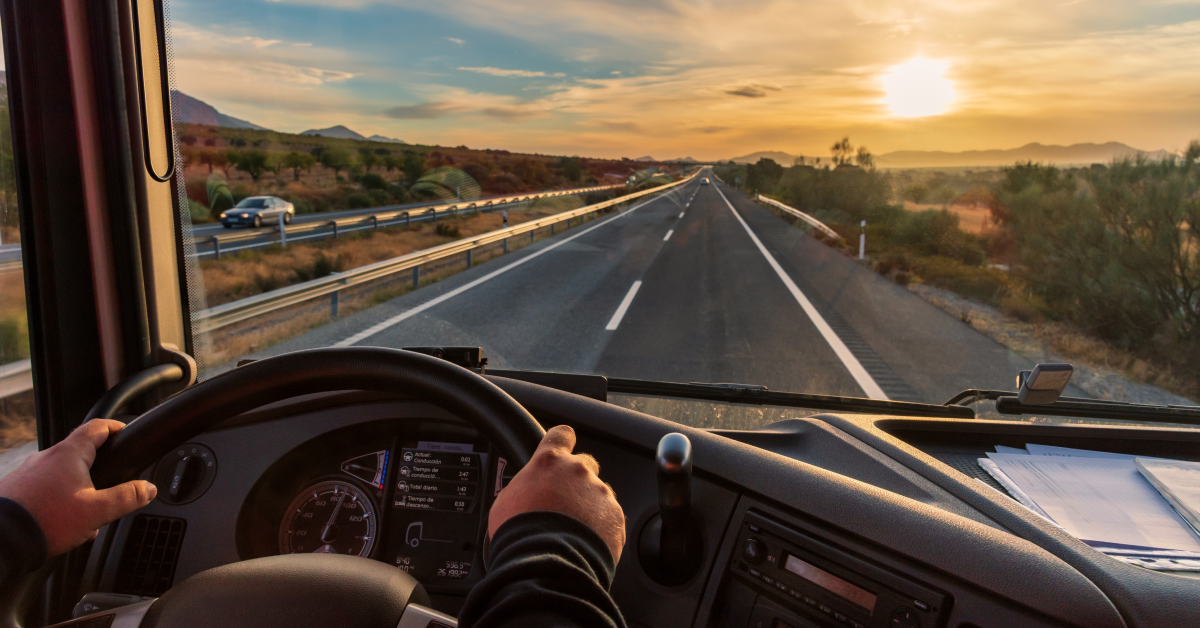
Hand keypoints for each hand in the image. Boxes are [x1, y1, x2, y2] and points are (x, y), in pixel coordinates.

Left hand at [0, 419, 156, 555]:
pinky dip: (54, 498)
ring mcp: (26, 472)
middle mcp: (44, 458)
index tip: (123, 431)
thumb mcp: (97, 511)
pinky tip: (58, 521)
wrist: (2, 540)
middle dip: (95, 468)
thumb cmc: (47, 520)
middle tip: (107, 483)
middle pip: (77, 452)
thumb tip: (148, 488)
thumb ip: (127, 497)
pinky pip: (40, 487)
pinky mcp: (12, 489)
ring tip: (81, 512)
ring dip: (73, 487)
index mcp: (68, 455)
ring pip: (58, 473)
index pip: (96, 427)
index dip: (113, 427)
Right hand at [489, 425, 625, 562]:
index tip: (562, 447)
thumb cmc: (520, 534)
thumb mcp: (507, 501)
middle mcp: (578, 471)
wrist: (546, 563)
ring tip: (573, 532)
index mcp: (548, 462)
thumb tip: (528, 492)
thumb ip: (526, 486)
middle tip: (563, 504)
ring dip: (589, 508)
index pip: (561, 435)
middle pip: (585, 465)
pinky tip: (585, 544)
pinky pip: (610, 518)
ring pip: (598, 494)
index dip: (562, 441)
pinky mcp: (615, 516)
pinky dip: (601, 529)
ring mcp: (600, 493)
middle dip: (576, 481)